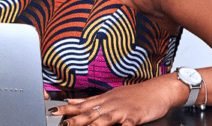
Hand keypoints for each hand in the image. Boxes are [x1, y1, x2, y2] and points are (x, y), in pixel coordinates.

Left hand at [52, 79, 174, 125]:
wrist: (158, 90)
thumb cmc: (136, 94)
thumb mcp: (111, 95)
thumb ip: (92, 101)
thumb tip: (72, 102)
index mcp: (104, 99)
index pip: (82, 104)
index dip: (67, 108)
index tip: (52, 111)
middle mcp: (110, 104)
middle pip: (89, 112)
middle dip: (74, 119)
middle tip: (62, 123)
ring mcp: (122, 110)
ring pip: (104, 118)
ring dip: (92, 125)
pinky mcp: (135, 117)